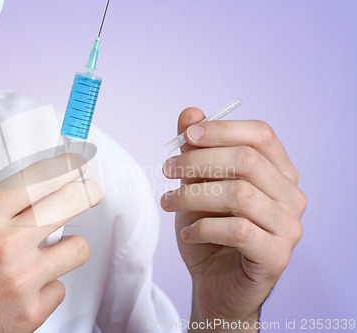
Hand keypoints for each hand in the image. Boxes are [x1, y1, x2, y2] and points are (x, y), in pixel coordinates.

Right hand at [0, 153, 101, 331]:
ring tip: (48, 252)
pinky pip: (60, 287)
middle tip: (87, 192)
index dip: (67, 166)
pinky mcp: (31, 311)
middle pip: (71, 201)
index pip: (40, 177)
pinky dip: (47, 285)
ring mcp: (22, 278)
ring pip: (78, 248)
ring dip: (66, 247)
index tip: (78, 164)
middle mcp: (5, 244)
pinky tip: (27, 286)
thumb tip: (36, 190)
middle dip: (85, 193)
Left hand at [161, 108, 305, 331]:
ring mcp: (289, 227)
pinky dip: (203, 228)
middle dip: (199, 161)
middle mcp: (291, 195)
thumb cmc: (209, 229)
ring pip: (240, 194)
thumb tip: (190, 114)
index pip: (260, 135)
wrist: (215, 281)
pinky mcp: (277, 256)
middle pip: (248, 160)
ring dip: (194, 195)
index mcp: (278, 171)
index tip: (187, 135)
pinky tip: (186, 233)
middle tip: (167, 170)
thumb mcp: (196, 185)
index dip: (222, 129)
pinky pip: (238, 230)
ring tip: (169, 202)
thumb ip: (196, 150)